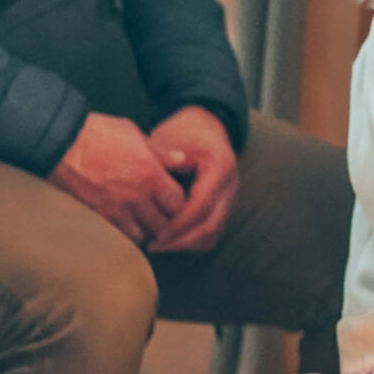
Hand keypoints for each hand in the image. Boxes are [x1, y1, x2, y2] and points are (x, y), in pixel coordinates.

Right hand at [49, 112, 187, 244]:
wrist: (58, 142)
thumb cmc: (94, 132)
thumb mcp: (131, 132)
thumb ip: (159, 150)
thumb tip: (182, 159)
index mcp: (151, 174)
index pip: (179, 202)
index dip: (178, 202)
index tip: (171, 199)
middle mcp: (138, 196)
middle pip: (164, 224)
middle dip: (164, 220)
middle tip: (160, 213)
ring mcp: (117, 209)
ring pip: (142, 234)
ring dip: (143, 229)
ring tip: (140, 221)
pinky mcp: (98, 216)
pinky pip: (118, 235)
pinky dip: (122, 232)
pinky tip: (121, 221)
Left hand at [143, 106, 238, 254]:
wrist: (204, 127)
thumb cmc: (182, 132)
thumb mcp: (168, 139)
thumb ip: (158, 160)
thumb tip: (143, 185)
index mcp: (220, 167)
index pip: (201, 205)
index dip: (179, 223)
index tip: (157, 233)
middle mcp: (230, 186)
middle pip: (211, 226)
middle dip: (182, 240)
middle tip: (155, 246)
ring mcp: (230, 198)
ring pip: (214, 233)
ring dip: (187, 244)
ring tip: (159, 246)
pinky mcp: (223, 206)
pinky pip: (212, 231)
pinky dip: (193, 239)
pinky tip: (170, 240)